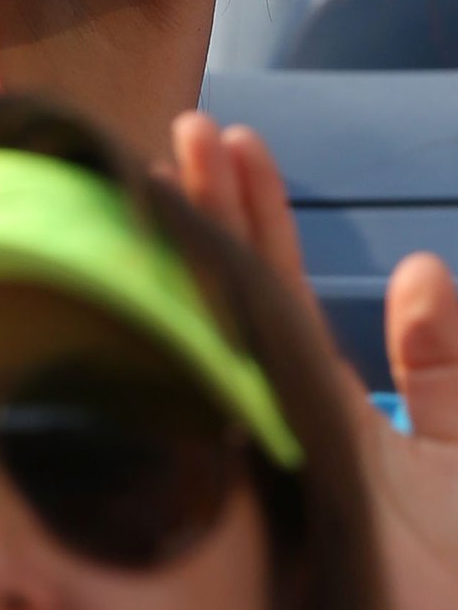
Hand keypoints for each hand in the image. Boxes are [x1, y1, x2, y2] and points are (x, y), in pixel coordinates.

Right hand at [172, 113, 457, 609]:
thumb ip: (440, 361)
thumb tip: (421, 268)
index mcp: (327, 401)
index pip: (279, 286)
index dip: (257, 213)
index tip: (231, 140)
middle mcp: (288, 411)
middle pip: (240, 290)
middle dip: (212, 209)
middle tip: (187, 129)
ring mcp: (274, 441)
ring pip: (226, 326)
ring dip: (200, 248)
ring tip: (177, 166)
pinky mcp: (280, 480)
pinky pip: (239, 393)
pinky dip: (209, 331)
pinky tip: (190, 274)